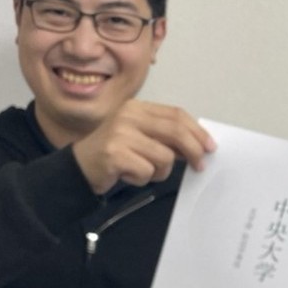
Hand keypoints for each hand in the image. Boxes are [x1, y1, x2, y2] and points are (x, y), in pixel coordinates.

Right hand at [72, 100, 216, 193]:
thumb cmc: (114, 154)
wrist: (78, 168)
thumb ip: (165, 137)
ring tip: (142, 171)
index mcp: (137, 107)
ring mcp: (120, 133)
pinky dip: (142, 179)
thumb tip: (198, 145)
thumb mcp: (140, 138)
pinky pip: (147, 171)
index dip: (197, 131)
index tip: (210, 146)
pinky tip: (127, 175)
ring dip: (159, 172)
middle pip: (176, 131)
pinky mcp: (114, 153)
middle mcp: (128, 115)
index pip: (176, 114)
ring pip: (164, 157)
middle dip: (193, 150)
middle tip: (200, 165)